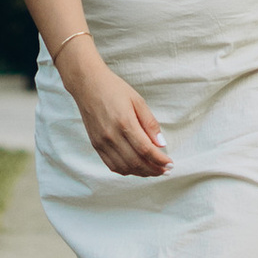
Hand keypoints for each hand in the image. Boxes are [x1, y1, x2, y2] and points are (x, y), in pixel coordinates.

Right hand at [70, 51, 168, 177]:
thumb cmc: (114, 89)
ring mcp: (102, 142)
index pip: (145, 149)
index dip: (159, 160)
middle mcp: (111, 136)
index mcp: (124, 122)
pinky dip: (126, 170)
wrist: (87, 85)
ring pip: (124, 167)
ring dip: (141, 173)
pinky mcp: (96, 145)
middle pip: (136, 162)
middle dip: (153, 170)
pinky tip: (136, 168)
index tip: (170, 163)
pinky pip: (112, 165)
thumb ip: (150, 123)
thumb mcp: (138, 100)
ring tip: (153, 170)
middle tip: (165, 170)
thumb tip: (162, 144)